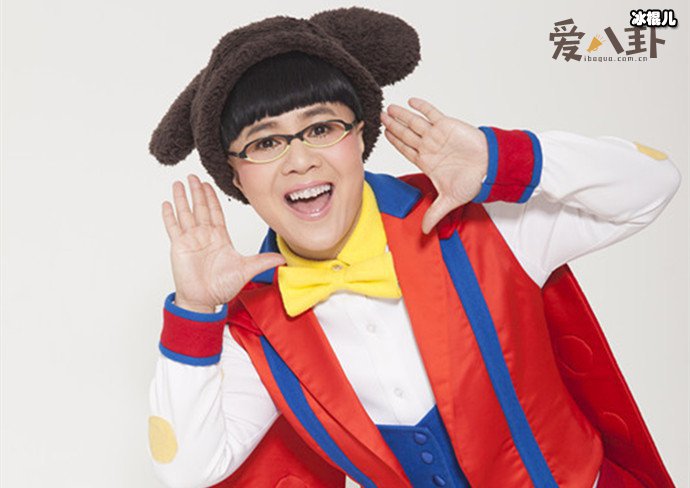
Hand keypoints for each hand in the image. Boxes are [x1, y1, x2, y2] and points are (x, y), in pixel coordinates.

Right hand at [162, 174, 285, 312]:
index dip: (212, 198)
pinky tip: (167, 203)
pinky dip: (169, 215)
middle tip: (193, 175)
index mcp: (220, 237)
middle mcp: (205, 235)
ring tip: (179, 183)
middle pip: (200, 208)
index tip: (209, 184)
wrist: (205, 300)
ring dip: (182, 198)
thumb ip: (263, 261)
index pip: (216, 212)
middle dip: (197, 192)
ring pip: (186, 213)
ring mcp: (191, 240)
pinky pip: (173, 227)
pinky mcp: (179, 246)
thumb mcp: (247, 269)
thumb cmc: (223, 286)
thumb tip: (283, 258)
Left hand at [381, 98, 488, 233]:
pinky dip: (422, 107)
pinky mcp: (448, 125)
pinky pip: (432, 114)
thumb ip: (435, 213)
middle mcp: (429, 147)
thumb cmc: (472, 181)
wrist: (489, 167)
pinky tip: (411, 101)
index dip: (394, 142)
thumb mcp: (450, 200)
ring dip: (401, 116)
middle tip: (380, 116)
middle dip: (392, 125)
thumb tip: (425, 231)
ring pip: (414, 123)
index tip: (384, 134)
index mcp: (426, 161)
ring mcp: (437, 135)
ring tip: (388, 108)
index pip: (405, 150)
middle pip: (405, 134)